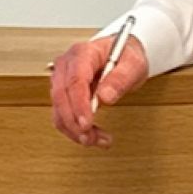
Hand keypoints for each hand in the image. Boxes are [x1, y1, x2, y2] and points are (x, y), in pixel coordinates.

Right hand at [49, 34, 148, 148]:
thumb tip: (105, 96)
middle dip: (73, 121)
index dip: (78, 104)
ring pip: (59, 110)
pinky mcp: (64, 94)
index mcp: (83, 53)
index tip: (87, 122)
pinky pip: (63, 116)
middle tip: (90, 137)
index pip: (75, 80)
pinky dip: (75, 130)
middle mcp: (67, 65)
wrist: (122, 54)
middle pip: (61, 96)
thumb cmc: (126, 56)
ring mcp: (62, 79)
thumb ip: (121, 78)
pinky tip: (92, 136)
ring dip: (74, 130)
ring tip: (96, 140)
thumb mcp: (133, 64)